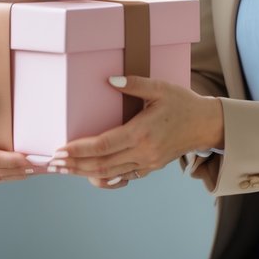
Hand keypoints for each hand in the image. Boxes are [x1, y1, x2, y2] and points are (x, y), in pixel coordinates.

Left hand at [50, 76, 223, 186]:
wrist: (206, 125)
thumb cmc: (182, 103)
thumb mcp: (160, 88)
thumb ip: (134, 84)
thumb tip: (110, 80)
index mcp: (142, 132)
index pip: (103, 145)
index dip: (79, 150)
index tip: (60, 150)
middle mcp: (143, 152)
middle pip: (102, 164)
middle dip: (74, 165)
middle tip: (52, 164)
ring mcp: (147, 163)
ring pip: (110, 173)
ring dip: (84, 173)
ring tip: (63, 170)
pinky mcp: (150, 168)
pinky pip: (123, 177)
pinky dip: (104, 178)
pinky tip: (89, 175)